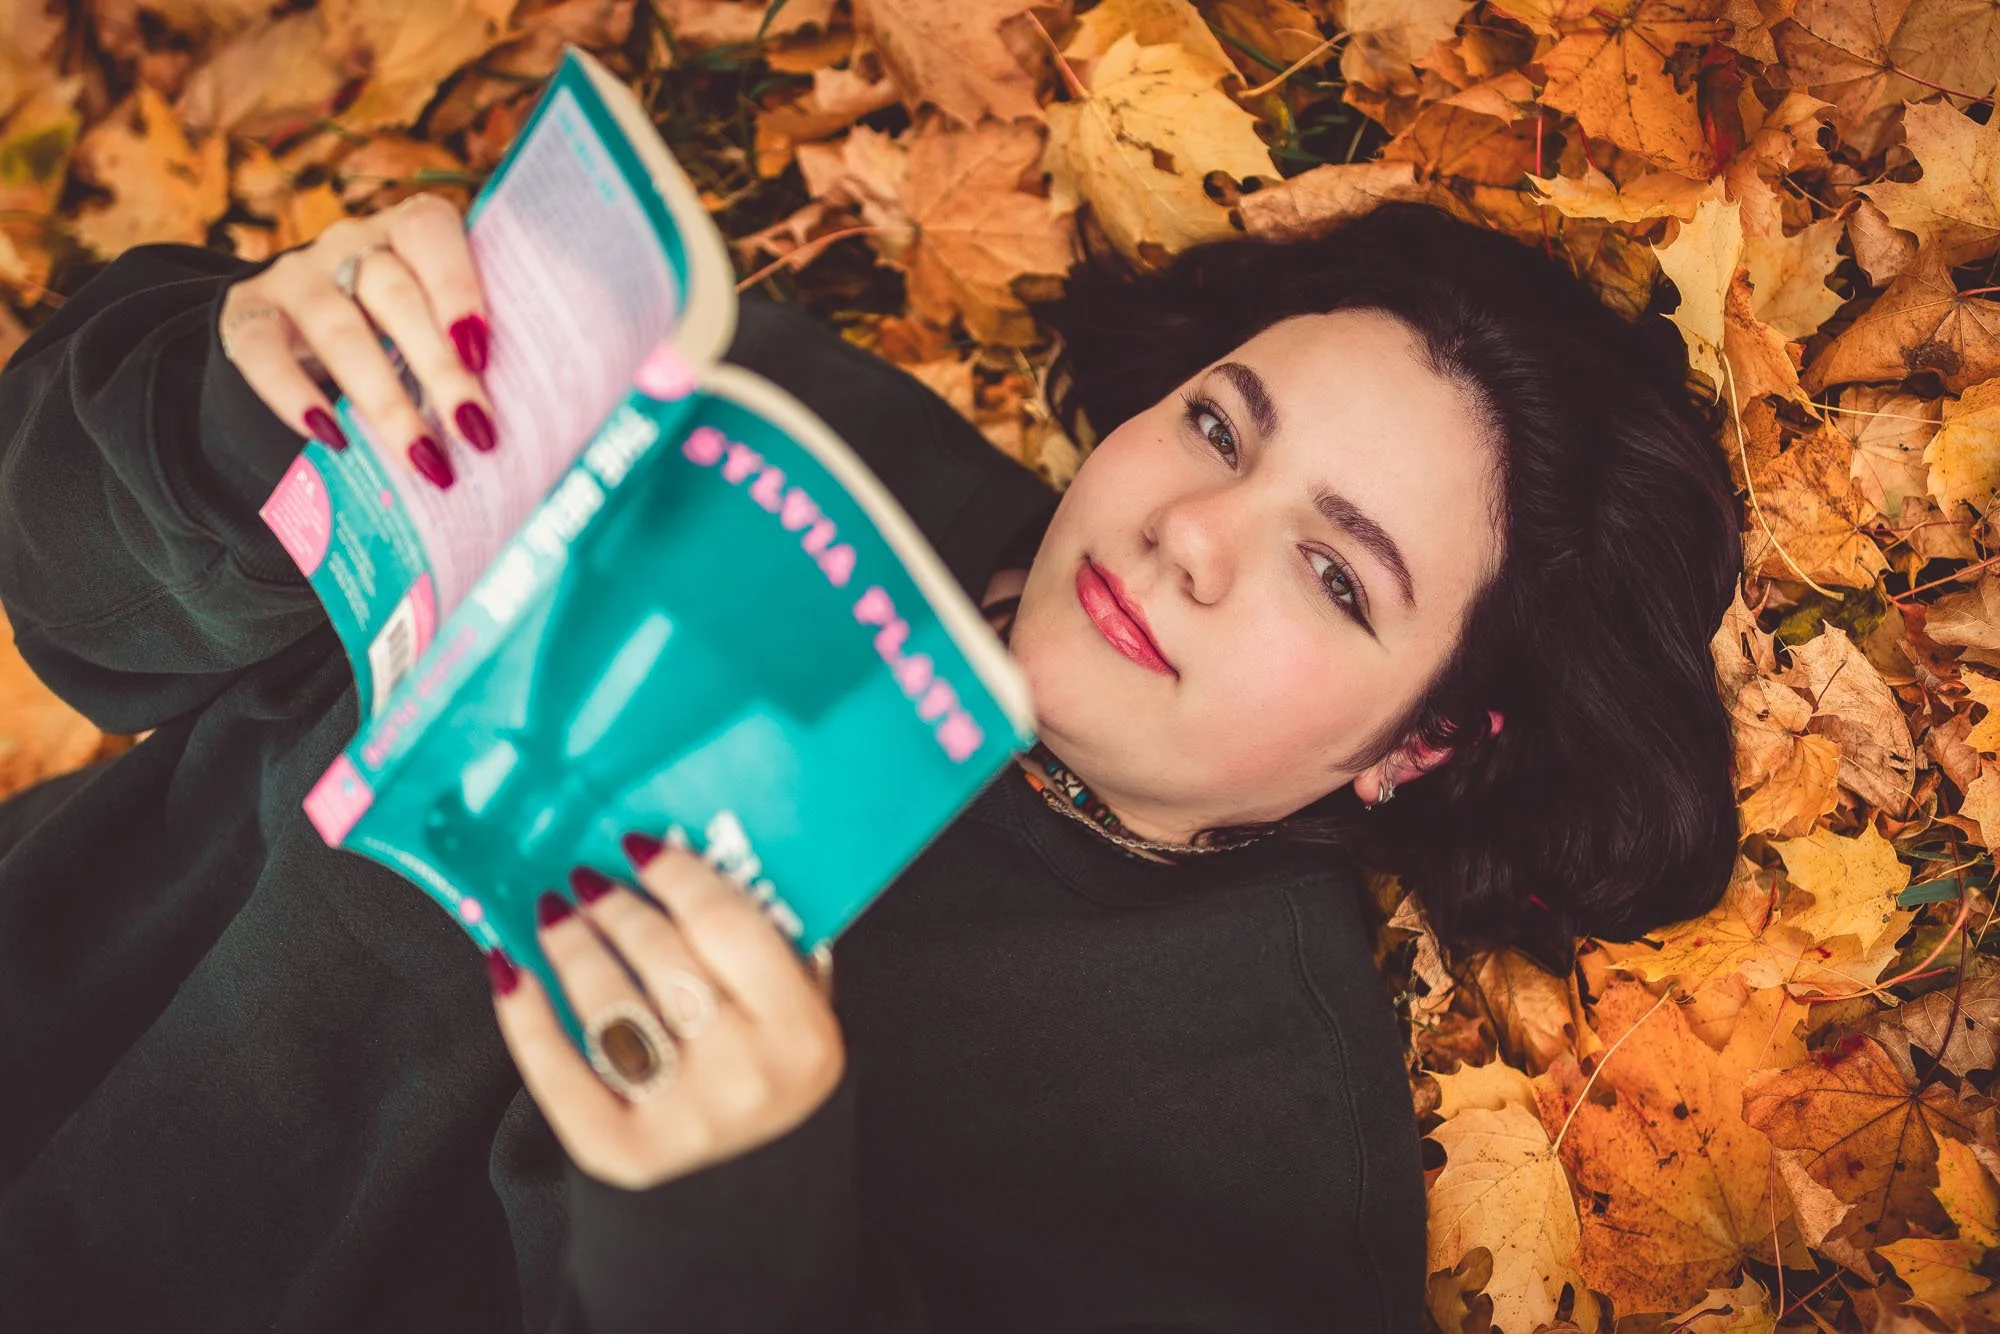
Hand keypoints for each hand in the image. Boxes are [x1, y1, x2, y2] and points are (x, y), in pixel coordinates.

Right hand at [217, 191, 497, 490]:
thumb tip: (513, 423)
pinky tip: (334, 438)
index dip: (458, 288)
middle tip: (476, 432)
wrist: (292, 326)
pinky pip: (262, 353)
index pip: (429, 232)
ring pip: (338, 331)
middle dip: (440, 369)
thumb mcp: (431, 320)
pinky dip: (295, 396)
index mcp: (406, 231)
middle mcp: (348, 243)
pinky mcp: (245, 314)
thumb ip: (465, 349)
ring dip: (385, 401)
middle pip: (394, 296)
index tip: (484, 355)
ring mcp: (294, 277)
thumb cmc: (396, 328)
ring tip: (423, 458)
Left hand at [488, 833, 845, 1190]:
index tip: (637, 842)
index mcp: (800, 1030)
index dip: (674, 874)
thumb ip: (771, 946)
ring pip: (608, 1006)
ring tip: (551, 914)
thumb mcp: (803, 1012)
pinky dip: (528, 1017)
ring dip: (569, 946)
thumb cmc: (777, 1074)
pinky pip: (561, 1070)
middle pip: (661, 959)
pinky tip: (512, 973)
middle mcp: (745, 1074)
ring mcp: (681, 1118)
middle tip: (583, 877)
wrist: (755, 1193)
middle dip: (613, 906)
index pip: (726, 924)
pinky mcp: (621, 1151)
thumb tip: (693, 855)